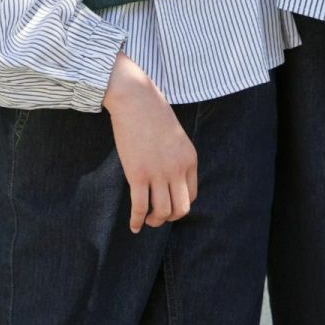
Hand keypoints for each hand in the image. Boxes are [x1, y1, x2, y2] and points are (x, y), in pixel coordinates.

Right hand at [102, 51, 196, 231]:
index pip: (191, 195)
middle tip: (158, 216)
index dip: (180, 204)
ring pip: (162, 212)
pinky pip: (140, 207)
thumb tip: (169, 177)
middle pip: (180, 208)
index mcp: (189, 158)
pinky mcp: (138, 174)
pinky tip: (133, 226)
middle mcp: (177, 169)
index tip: (168, 203)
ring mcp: (158, 173)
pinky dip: (137, 220)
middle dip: (170, 217)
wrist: (135, 99)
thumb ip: (176, 156)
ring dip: (154, 221)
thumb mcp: (175, 135)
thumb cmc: (152, 113)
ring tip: (147, 220)